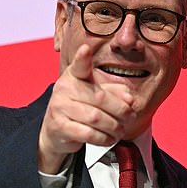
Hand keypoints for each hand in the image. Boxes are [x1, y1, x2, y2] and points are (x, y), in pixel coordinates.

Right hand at [38, 44, 135, 172]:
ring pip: (96, 118)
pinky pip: (88, 134)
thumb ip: (115, 93)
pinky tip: (110, 138)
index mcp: (74, 76)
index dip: (82, 58)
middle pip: (100, 98)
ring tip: (121, 130)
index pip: (79, 66)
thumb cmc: (81, 108)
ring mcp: (59, 107)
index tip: (86, 49)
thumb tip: (129, 99)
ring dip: (114, 127)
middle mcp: (64, 88)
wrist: (56, 130)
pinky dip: (104, 138)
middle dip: (121, 110)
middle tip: (130, 117)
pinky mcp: (59, 126)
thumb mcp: (97, 96)